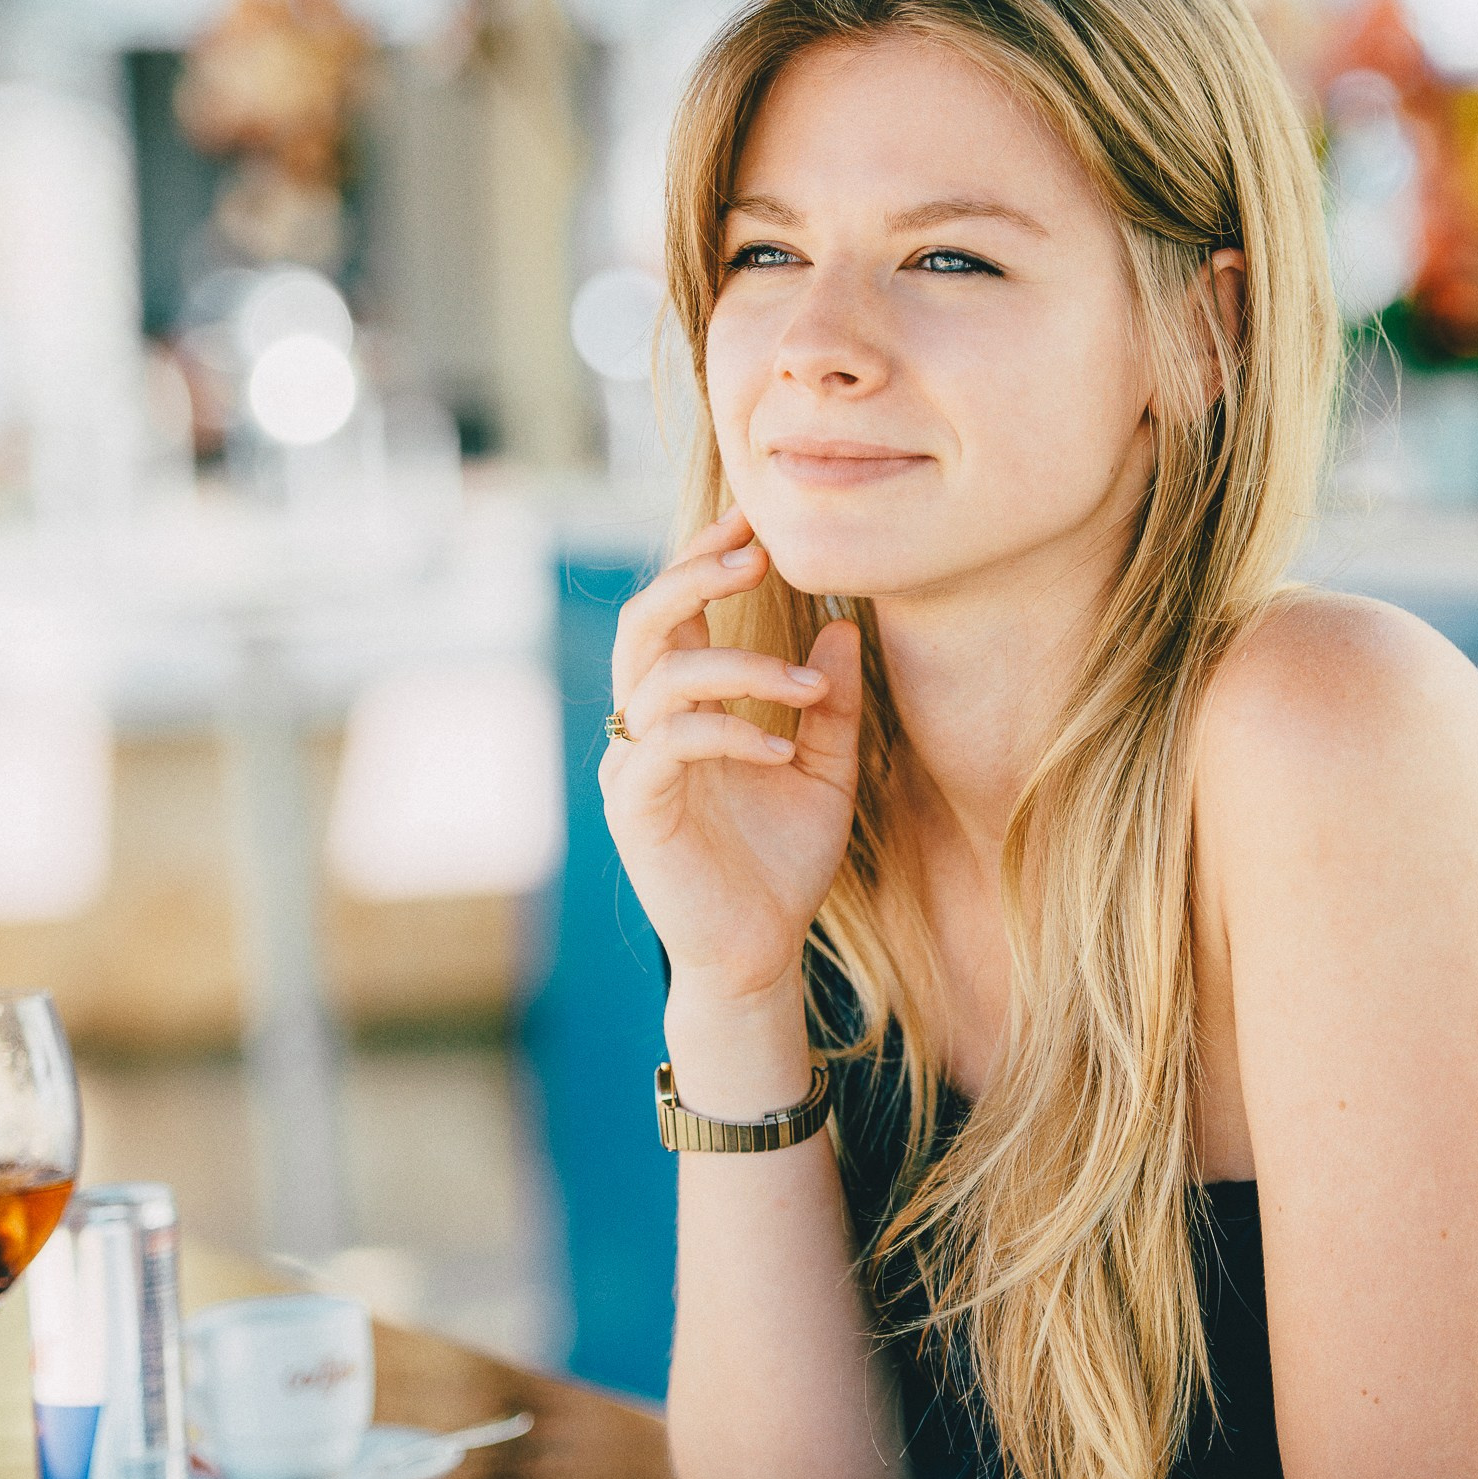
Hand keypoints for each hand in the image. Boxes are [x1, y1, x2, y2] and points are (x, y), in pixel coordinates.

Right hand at [601, 506, 861, 1007]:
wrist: (758, 956)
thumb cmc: (783, 865)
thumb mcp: (827, 772)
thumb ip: (832, 704)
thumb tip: (844, 628)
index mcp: (681, 707)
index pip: (677, 611)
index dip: (706, 558)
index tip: (758, 522)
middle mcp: (644, 725)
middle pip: (645, 620)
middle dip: (697, 576)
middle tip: (760, 553)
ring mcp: (633, 764)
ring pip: (659, 675)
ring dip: (739, 664)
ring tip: (806, 687)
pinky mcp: (636, 808)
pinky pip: (672, 743)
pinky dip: (731, 730)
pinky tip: (783, 747)